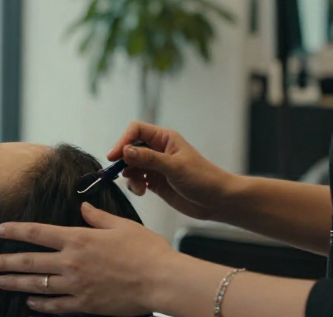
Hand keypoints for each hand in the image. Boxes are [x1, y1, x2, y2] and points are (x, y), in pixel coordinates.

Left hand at [0, 203, 177, 314]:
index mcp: (78, 239)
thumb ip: (97, 217)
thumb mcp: (121, 225)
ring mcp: (77, 285)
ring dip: (16, 283)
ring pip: (38, 285)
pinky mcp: (86, 304)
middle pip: (30, 262)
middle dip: (6, 261)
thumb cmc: (146, 250)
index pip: (37, 233)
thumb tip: (83, 208)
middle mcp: (72, 262)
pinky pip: (56, 305)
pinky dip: (40, 303)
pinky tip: (30, 301)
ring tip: (1, 281)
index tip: (0, 230)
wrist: (162, 280)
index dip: (15, 231)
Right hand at [108, 122, 236, 220]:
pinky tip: (142, 192)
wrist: (218, 201)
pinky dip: (134, 185)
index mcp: (164, 138)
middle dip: (124, 161)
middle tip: (122, 174)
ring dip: (130, 176)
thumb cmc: (203, 179)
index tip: (114, 156)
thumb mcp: (174, 167)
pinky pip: (136, 180)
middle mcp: (158, 150)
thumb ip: (148, 159)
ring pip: (131, 166)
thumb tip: (125, 150)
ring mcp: (155, 166)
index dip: (123, 140)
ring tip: (138, 188)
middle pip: (130, 148)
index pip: (136, 131)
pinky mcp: (155, 182)